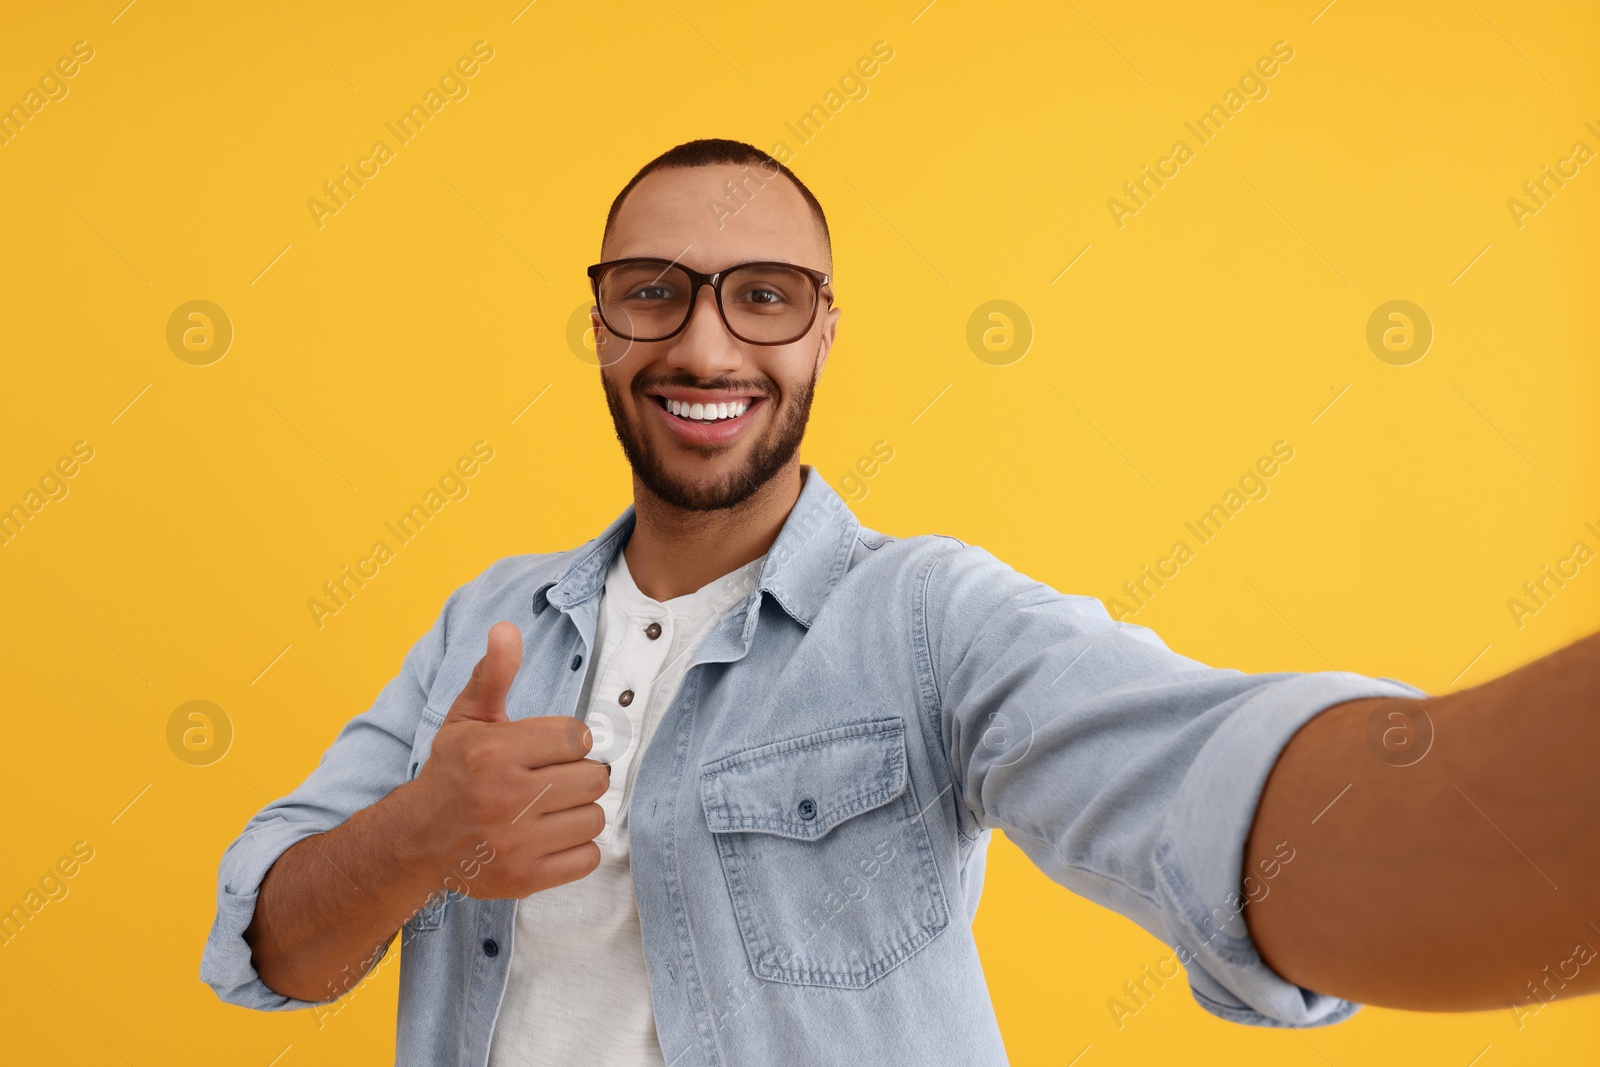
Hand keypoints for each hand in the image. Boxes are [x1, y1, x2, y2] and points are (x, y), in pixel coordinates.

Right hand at [411, 620, 608, 897]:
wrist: (417, 840)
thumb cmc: (453, 771)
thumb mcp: (468, 718)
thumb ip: (493, 673)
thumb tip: (506, 628)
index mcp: (494, 752)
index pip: (578, 737)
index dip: (569, 742)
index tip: (548, 750)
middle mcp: (504, 797)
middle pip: (594, 778)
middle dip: (579, 775)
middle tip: (553, 779)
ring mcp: (515, 842)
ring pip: (595, 818)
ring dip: (580, 812)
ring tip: (551, 808)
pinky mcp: (524, 878)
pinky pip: (588, 858)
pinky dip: (578, 848)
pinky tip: (551, 836)